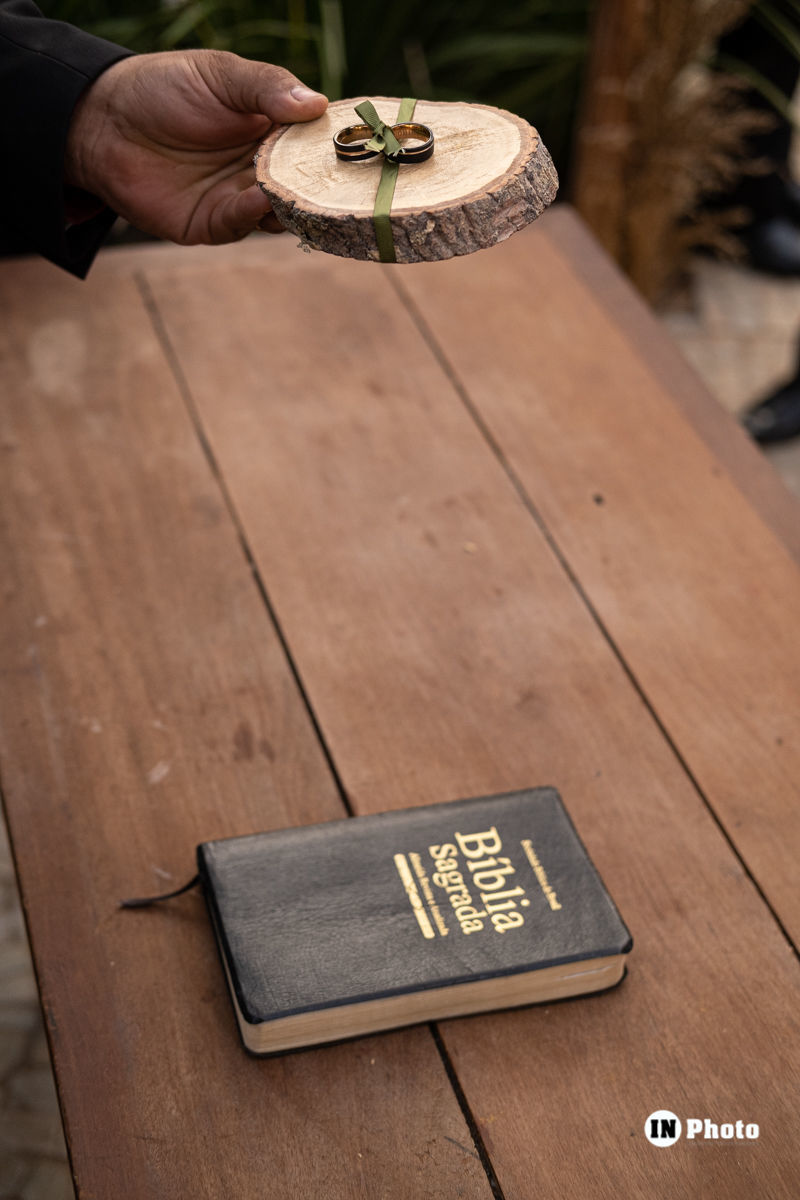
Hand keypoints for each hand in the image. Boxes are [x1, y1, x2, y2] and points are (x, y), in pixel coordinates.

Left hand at [65, 50, 327, 243]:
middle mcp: (262, 168)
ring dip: (294, 205)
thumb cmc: (162, 88)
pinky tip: (263, 199)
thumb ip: (268, 87)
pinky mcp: (214, 224)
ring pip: (281, 211)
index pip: (317, 143)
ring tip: (307, 193)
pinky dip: (256, 214)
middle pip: (306, 185)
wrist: (102, 121)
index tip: (365, 147)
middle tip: (348, 184)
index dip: (340, 146)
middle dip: (325, 186)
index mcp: (273, 129)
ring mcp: (240, 199)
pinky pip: (243, 224)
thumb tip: (318, 104)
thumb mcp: (221, 75)